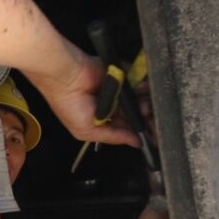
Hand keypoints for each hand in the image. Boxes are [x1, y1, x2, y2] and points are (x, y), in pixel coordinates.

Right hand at [25, 49, 140, 148]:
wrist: (66, 77)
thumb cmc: (69, 105)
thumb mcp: (87, 130)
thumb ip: (113, 137)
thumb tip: (136, 143)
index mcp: (102, 120)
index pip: (124, 127)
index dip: (137, 130)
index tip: (152, 133)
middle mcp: (110, 105)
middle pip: (134, 112)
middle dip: (144, 116)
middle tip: (150, 118)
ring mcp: (116, 90)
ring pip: (138, 98)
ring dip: (144, 101)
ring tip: (145, 104)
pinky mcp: (120, 74)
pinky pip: (137, 81)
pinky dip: (143, 85)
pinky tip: (144, 90)